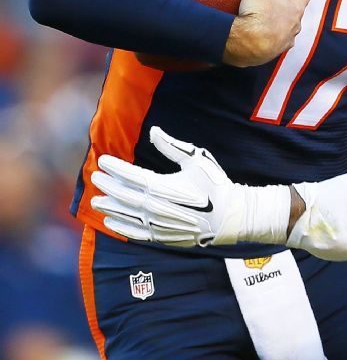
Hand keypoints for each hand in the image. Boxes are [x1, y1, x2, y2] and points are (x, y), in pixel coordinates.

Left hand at [89, 127, 287, 246]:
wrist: (230, 216)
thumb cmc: (215, 184)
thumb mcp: (197, 160)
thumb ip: (172, 147)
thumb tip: (154, 131)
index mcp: (163, 185)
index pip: (130, 175)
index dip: (114, 167)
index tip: (103, 160)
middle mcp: (155, 205)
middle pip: (123, 194)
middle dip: (108, 185)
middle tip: (96, 178)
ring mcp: (156, 223)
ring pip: (125, 214)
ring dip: (109, 206)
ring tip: (96, 200)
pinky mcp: (161, 235)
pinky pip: (134, 232)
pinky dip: (120, 226)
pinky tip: (110, 221)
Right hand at [223, 0, 312, 66]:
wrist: (247, 45)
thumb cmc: (259, 15)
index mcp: (295, 10)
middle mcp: (294, 28)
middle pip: (297, 14)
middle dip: (291, 6)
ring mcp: (284, 42)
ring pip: (286, 31)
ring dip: (281, 25)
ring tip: (269, 19)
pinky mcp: (270, 54)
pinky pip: (272, 45)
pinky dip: (268, 39)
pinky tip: (258, 36)